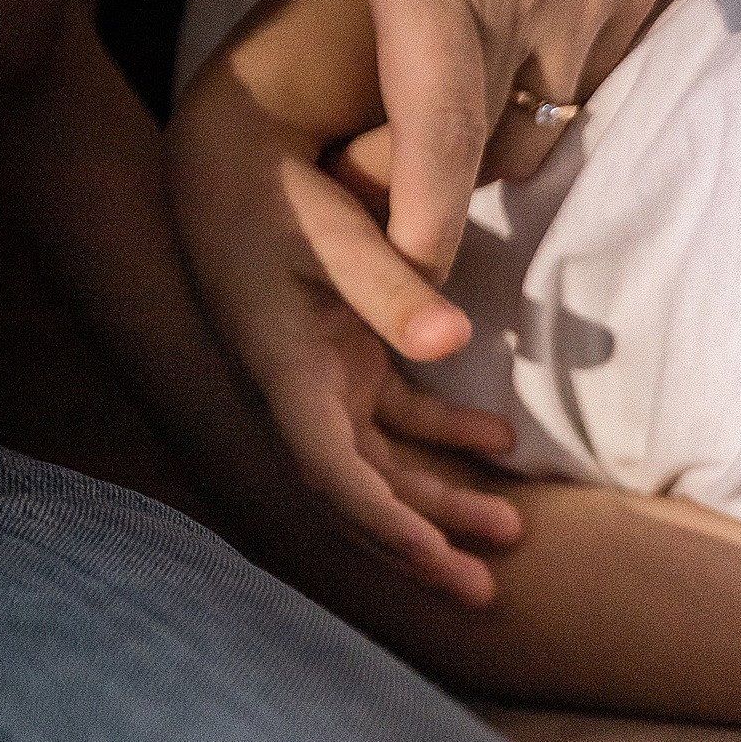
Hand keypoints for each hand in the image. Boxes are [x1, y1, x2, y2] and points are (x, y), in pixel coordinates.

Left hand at [96, 0, 740, 289]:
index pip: (433, 145)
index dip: (416, 232)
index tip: (393, 284)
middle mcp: (521, 10)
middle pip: (483, 159)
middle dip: (435, 188)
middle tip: (378, 172)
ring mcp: (592, 9)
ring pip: (540, 126)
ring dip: (492, 134)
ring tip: (445, 90)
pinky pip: (585, 78)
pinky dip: (542, 82)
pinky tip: (511, 28)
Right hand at [169, 86, 524, 605]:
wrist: (228, 148)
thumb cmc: (276, 185)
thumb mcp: (334, 230)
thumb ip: (391, 285)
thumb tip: (453, 340)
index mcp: (288, 372)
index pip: (334, 474)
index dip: (386, 526)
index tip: (440, 564)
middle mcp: (299, 389)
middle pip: (360, 492)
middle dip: (420, 546)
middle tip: (485, 594)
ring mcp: (321, 375)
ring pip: (384, 462)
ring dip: (441, 499)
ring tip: (512, 528)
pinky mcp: (342, 354)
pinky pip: (395, 416)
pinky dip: (445, 433)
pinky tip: (499, 440)